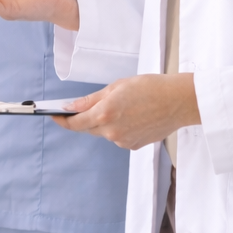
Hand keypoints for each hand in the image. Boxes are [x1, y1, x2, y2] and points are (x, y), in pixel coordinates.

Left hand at [55, 74, 200, 149]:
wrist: (179, 102)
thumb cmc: (150, 88)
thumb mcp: (116, 87)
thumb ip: (91, 100)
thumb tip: (70, 107)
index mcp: (105, 114)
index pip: (75, 123)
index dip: (62, 120)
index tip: (54, 115)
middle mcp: (112, 131)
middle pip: (88, 128)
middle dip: (84, 118)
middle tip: (87, 105)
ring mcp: (123, 140)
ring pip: (103, 132)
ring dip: (103, 122)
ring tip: (121, 107)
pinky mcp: (134, 145)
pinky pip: (117, 136)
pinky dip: (118, 127)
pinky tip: (131, 116)